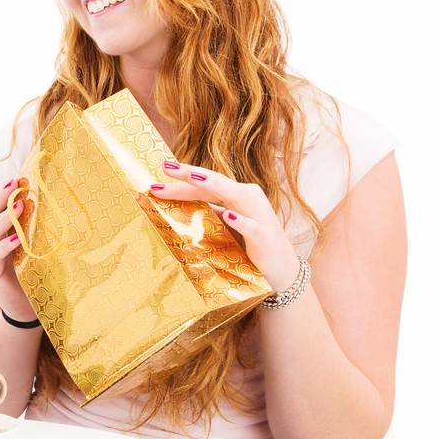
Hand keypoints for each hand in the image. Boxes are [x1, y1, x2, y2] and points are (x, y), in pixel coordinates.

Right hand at [0, 177, 37, 322]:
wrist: (29, 311)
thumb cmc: (37, 278)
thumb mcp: (40, 249)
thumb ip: (41, 231)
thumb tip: (60, 205)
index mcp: (1, 234)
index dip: (4, 191)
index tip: (19, 176)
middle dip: (1, 196)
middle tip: (15, 183)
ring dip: (4, 217)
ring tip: (20, 205)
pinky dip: (4, 246)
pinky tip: (17, 239)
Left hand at [148, 160, 300, 290]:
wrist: (282, 271)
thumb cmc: (250, 245)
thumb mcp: (225, 227)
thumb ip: (208, 214)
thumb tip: (176, 208)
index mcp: (237, 195)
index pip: (205, 185)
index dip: (182, 181)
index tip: (157, 177)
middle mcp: (248, 199)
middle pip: (215, 183)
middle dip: (191, 174)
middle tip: (167, 167)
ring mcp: (259, 216)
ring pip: (235, 195)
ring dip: (214, 185)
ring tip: (194, 177)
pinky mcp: (265, 237)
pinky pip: (252, 227)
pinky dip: (241, 221)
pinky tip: (229, 216)